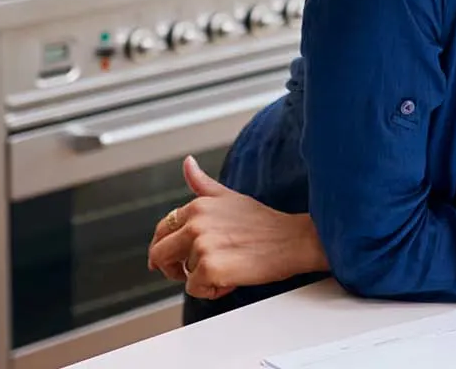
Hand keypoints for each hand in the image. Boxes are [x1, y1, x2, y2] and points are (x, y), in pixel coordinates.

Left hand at [147, 156, 329, 298]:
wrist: (296, 240)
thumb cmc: (266, 224)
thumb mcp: (231, 197)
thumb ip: (203, 184)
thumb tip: (187, 163)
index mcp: (197, 206)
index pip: (162, 230)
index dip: (164, 248)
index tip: (171, 262)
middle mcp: (195, 222)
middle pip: (160, 254)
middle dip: (171, 269)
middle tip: (190, 274)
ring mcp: (202, 245)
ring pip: (182, 274)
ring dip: (202, 279)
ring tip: (229, 269)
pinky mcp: (210, 267)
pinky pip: (196, 290)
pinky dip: (212, 291)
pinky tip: (232, 279)